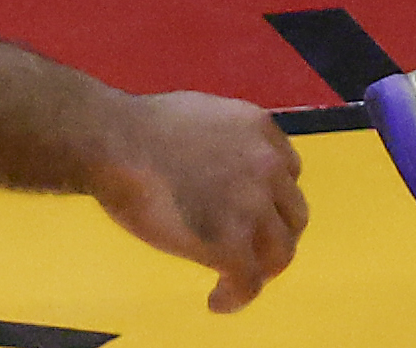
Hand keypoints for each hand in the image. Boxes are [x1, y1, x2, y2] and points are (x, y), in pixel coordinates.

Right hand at [88, 91, 305, 311]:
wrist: (121, 142)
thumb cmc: (145, 129)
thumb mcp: (207, 116)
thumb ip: (226, 143)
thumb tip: (217, 166)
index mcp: (261, 132)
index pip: (289, 175)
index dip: (271, 201)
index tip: (249, 216)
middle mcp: (268, 165)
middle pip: (293, 216)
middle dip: (273, 238)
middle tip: (247, 254)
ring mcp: (251, 204)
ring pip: (280, 252)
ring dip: (260, 271)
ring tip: (233, 282)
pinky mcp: (229, 241)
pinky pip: (248, 281)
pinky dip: (237, 297)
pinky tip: (217, 300)